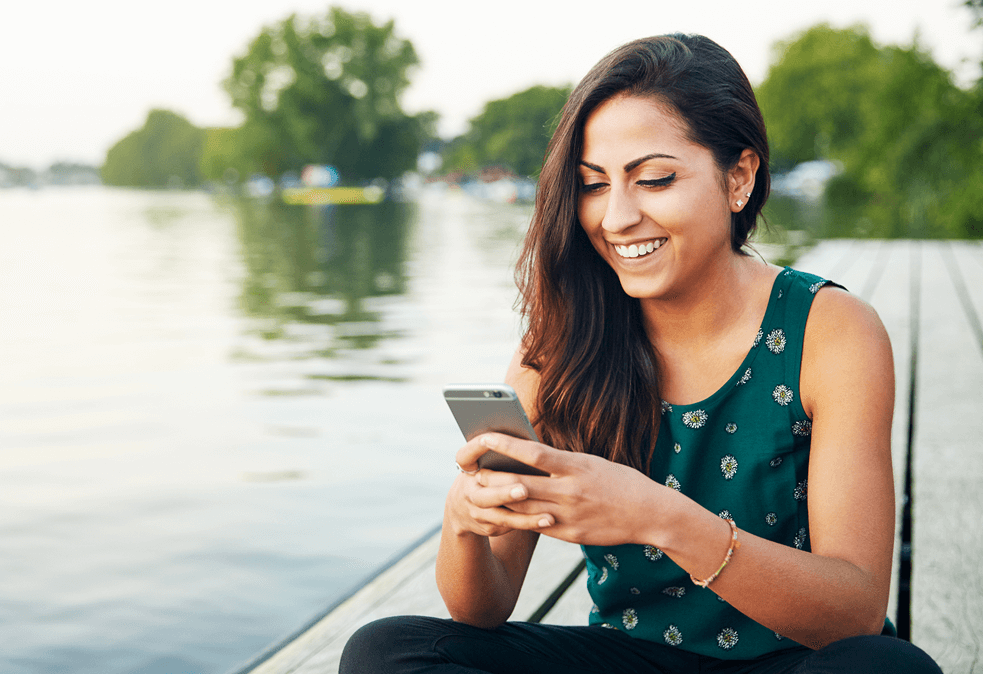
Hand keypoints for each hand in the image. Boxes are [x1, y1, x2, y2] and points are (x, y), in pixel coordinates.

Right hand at [444, 435, 555, 538]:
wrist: (464, 508)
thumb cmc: (489, 473)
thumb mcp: (487, 461)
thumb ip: (503, 454)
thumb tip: (531, 441)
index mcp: (467, 467)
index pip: (465, 455)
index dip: (475, 447)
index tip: (487, 438)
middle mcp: (468, 491)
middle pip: (485, 493)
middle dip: (505, 493)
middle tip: (524, 490)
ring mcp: (476, 512)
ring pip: (502, 516)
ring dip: (526, 517)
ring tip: (549, 517)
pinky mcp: (488, 527)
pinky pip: (511, 527)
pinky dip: (530, 524)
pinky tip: (549, 523)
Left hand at [455, 432, 673, 546]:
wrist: (650, 513)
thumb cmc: (620, 482)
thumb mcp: (590, 463)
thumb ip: (560, 462)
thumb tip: (529, 455)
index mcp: (575, 466)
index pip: (532, 452)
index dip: (504, 444)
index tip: (483, 437)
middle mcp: (569, 491)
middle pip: (518, 484)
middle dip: (491, 477)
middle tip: (470, 470)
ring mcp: (569, 515)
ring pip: (522, 509)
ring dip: (499, 500)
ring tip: (480, 492)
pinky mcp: (570, 535)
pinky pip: (537, 527)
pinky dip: (520, 519)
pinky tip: (506, 514)